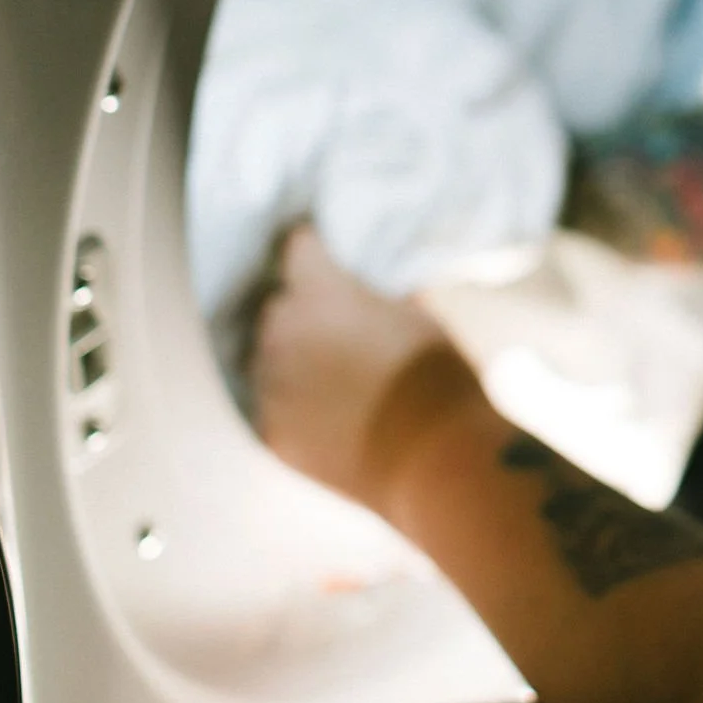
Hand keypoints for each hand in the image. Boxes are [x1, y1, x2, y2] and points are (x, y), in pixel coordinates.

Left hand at [249, 224, 487, 514]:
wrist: (432, 455)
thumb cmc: (434, 376)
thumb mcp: (419, 318)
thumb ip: (381, 301)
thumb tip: (373, 299)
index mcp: (321, 294)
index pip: (297, 250)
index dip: (310, 248)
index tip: (318, 249)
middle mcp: (283, 333)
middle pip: (277, 307)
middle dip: (300, 309)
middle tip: (333, 323)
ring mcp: (272, 386)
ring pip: (268, 357)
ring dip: (291, 357)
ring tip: (329, 373)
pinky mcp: (271, 432)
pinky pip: (273, 405)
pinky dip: (292, 403)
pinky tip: (324, 412)